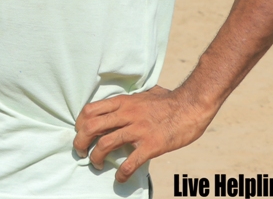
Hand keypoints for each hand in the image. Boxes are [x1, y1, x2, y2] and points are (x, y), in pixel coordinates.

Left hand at [73, 86, 217, 183]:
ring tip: (96, 164)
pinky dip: (121, 173)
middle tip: (81, 151)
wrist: (191, 106)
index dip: (80, 124)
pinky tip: (120, 178)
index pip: (90, 110)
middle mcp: (127, 114)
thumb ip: (131, 100)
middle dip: (80, 142)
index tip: (81, 133)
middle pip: (91, 127)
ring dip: (95, 158)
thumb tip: (124, 104)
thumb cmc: (170, 100)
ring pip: (105, 144)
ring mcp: (138, 130)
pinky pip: (130, 162)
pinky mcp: (151, 145)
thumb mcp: (145, 94)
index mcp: (123, 102)